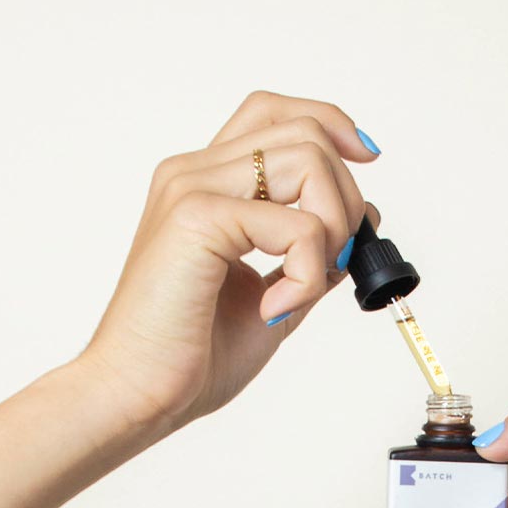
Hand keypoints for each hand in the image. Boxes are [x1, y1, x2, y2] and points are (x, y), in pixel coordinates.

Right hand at [77, 90, 380, 432]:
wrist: (140, 393)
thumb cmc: (193, 353)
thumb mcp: (276, 294)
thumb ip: (310, 254)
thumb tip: (361, 220)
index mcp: (207, 185)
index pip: (274, 114)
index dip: (331, 125)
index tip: (367, 161)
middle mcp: (196, 174)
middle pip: (305, 130)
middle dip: (346, 198)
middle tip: (333, 262)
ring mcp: (193, 189)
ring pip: (308, 161)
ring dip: (332, 230)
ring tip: (302, 286)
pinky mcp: (197, 218)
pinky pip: (296, 224)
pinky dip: (307, 272)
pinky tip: (275, 308)